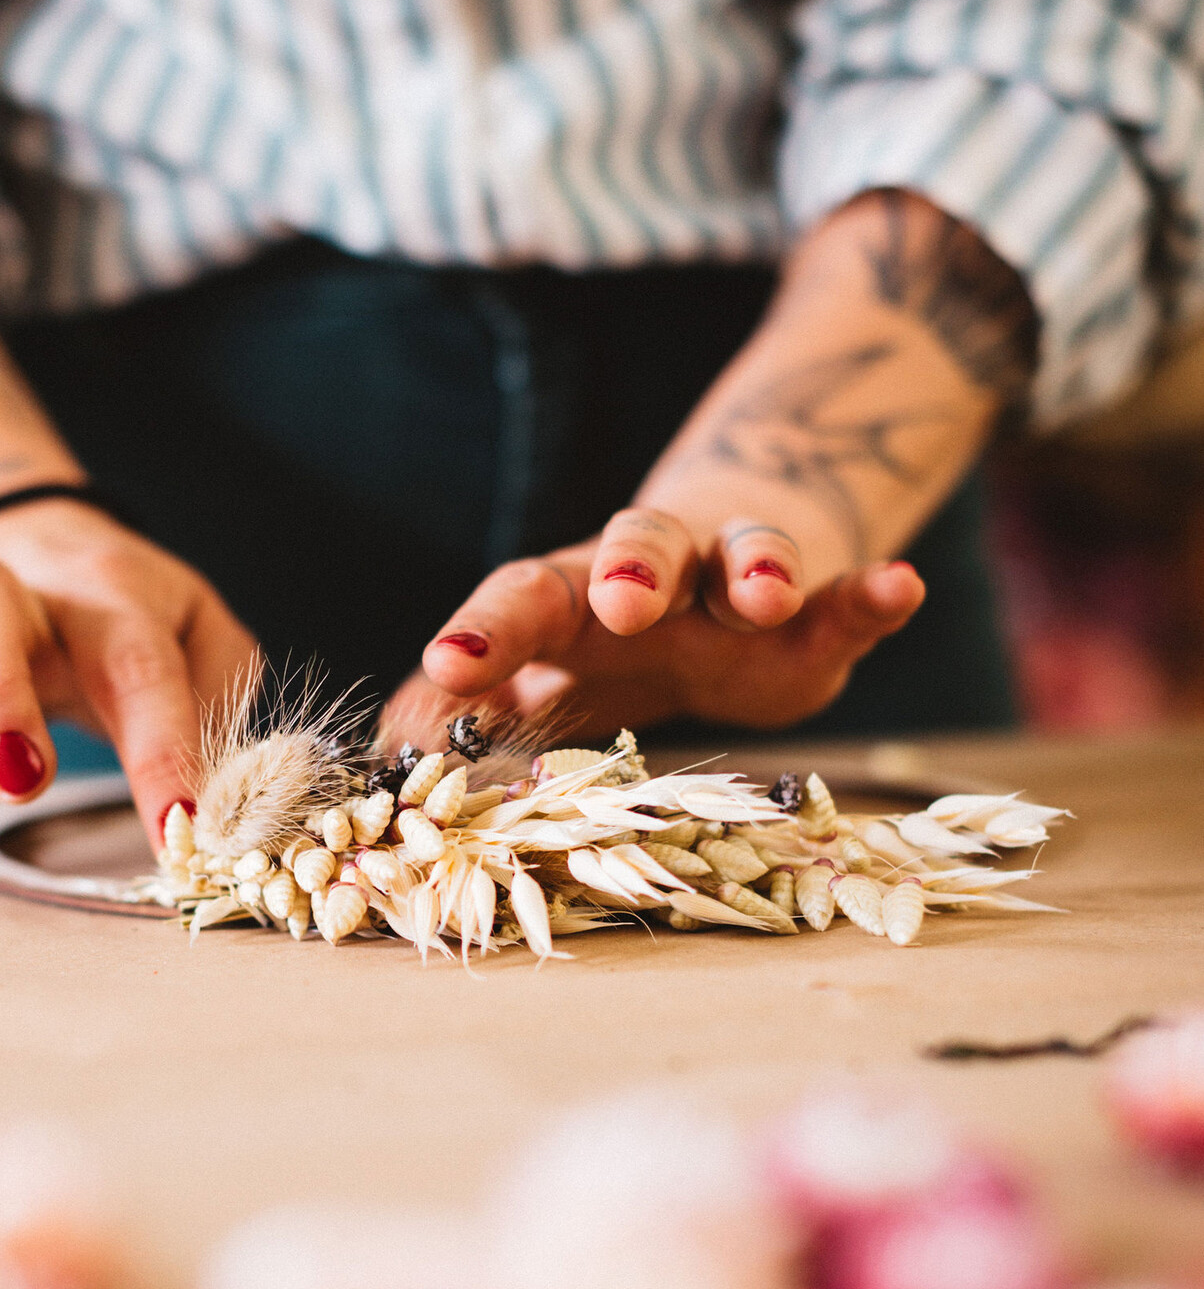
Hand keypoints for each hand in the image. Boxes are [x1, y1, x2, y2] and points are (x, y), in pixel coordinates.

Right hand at [0, 498, 256, 842]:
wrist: (29, 541)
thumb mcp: (201, 634)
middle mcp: (13, 596)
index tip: (179, 835)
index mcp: (110, 598)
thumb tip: (229, 785)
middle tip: (21, 781)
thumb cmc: (128, 617)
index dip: (163, 749)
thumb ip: (225, 696)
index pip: (139, 664)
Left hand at [382, 514, 924, 746]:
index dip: (486, 630)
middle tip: (621, 604)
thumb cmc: (609, 645)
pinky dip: (871, 596)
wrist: (715, 586)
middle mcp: (652, 573)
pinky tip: (898, 590)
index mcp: (572, 596)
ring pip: (749, 556)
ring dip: (757, 569)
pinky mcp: (817, 612)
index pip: (522, 599)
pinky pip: (846, 598)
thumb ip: (480, 701)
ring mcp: (737, 582)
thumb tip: (390, 739)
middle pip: (637, 549)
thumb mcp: (545, 673)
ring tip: (764, 594)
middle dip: (629, 571)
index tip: (450, 665)